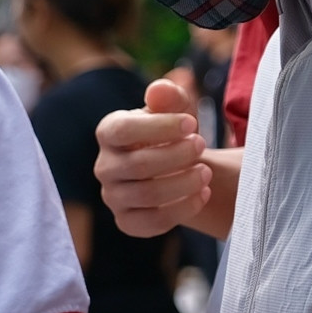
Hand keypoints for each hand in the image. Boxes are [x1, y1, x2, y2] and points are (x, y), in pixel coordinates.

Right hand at [94, 79, 211, 236]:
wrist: (173, 167)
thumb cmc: (170, 133)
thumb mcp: (173, 110)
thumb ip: (168, 97)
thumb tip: (159, 90)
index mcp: (109, 133)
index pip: (123, 130)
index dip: (159, 127)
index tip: (191, 123)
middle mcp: (105, 166)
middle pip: (138, 165)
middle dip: (177, 156)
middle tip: (202, 145)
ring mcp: (113, 196)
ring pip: (147, 196)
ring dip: (183, 184)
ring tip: (207, 173)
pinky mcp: (127, 221)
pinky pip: (153, 222)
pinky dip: (183, 209)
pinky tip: (203, 194)